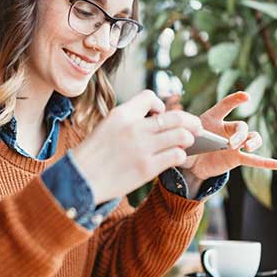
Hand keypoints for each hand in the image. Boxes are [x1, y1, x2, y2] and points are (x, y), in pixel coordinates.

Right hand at [71, 90, 201, 203]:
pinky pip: (176, 155)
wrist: (80, 179)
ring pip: (181, 135)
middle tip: (196, 126)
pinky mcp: (147, 168)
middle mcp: (134, 128)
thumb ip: (130, 119)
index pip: (151, 97)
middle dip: (190, 121)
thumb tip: (157, 118)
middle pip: (175, 116)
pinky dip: (180, 155)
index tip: (160, 115)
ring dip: (188, 138)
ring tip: (187, 142)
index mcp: (122, 114)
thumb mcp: (106, 126)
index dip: (160, 105)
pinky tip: (176, 157)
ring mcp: (142, 148)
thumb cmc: (93, 154)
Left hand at [180, 91, 276, 179]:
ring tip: (247, 148)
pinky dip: (267, 162)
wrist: (190, 163)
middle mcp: (227, 129)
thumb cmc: (187, 144)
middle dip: (240, 134)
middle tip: (231, 144)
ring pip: (252, 138)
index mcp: (212, 119)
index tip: (245, 97)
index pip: (225, 106)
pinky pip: (254, 160)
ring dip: (253, 142)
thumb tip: (175, 134)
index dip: (235, 100)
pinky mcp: (236, 158)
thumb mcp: (181, 137)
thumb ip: (181, 134)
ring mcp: (234, 144)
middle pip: (241, 126)